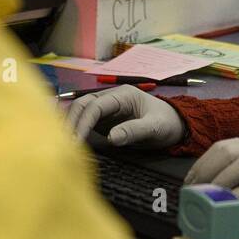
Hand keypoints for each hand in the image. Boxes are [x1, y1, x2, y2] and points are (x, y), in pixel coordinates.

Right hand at [64, 85, 185, 148]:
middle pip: (83, 104)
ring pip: (80, 110)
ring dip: (70, 124)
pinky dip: (75, 127)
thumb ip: (134, 131)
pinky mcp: (104, 119)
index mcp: (123, 95)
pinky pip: (85, 120)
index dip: (84, 121)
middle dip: (72, 121)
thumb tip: (111, 138)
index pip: (96, 105)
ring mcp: (106, 108)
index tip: (76, 139)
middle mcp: (111, 98)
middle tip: (65, 143)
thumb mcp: (155, 127)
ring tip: (63, 143)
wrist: (175, 124)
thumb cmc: (166, 123)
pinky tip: (67, 139)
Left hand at [184, 133, 238, 203]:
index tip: (190, 179)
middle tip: (195, 189)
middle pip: (228, 152)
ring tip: (209, 195)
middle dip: (207, 171)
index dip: (203, 163)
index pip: (221, 147)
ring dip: (221, 181)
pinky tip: (228, 201)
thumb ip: (238, 159)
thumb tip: (208, 175)